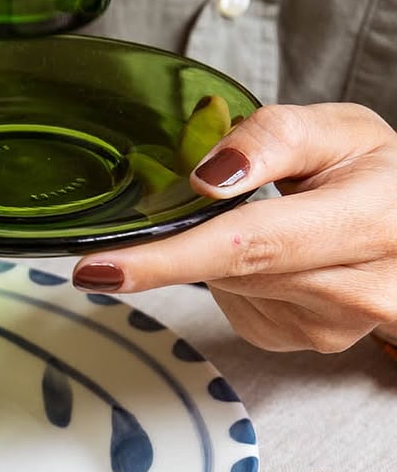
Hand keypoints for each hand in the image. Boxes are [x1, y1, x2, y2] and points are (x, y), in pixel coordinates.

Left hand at [71, 103, 396, 352]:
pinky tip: (272, 255)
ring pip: (229, 287)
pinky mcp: (307, 342)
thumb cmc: (375, 172)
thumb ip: (270, 140)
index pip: (251, 244)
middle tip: (125, 235)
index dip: (169, 258)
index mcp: (369, 222)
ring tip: (262, 218)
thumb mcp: (338, 129)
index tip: (103, 268)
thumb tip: (208, 178)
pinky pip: (240, 304)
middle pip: (230, 270)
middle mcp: (360, 288)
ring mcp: (334, 326)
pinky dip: (236, 276)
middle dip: (171, 250)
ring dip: (217, 253)